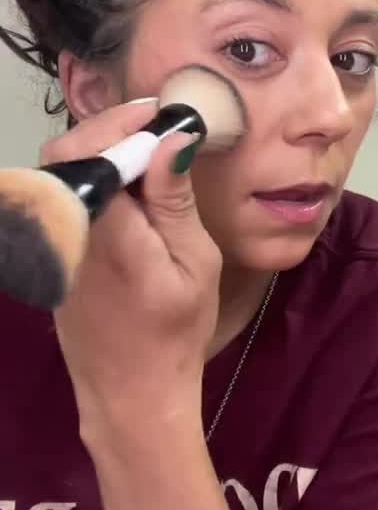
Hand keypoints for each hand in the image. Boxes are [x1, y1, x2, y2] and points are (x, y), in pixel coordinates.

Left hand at [43, 101, 221, 449]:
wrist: (132, 394)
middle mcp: (66, 231)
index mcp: (105, 231)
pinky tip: (126, 186)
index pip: (90, 151)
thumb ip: (174, 198)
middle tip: (155, 127)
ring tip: (145, 151)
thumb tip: (171, 138)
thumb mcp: (195, 262)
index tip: (161, 115)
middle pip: (64, 153)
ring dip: (99, 152)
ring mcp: (52, 244)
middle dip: (107, 130)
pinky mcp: (51, 255)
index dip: (120, 123)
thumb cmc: (176, 331)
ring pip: (59, 173)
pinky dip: (91, 179)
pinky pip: (61, 198)